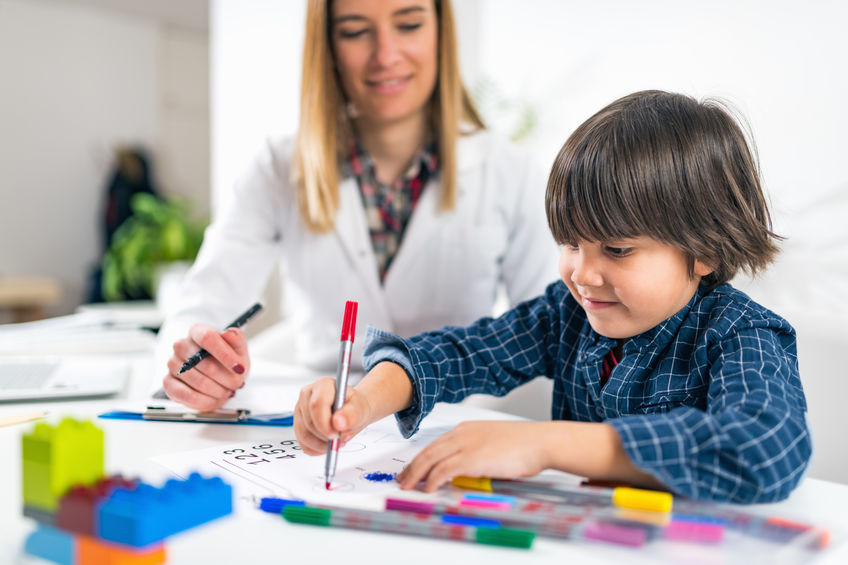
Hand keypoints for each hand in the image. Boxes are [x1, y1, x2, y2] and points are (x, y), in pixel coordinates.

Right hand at [162, 324, 249, 411]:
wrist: (218, 378)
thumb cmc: (227, 361)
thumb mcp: (238, 349)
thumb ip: (236, 339)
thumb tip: (228, 333)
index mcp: (197, 331)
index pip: (207, 337)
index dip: (225, 354)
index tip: (239, 368)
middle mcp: (181, 345)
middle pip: (204, 363)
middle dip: (226, 378)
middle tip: (237, 383)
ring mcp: (172, 364)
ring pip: (199, 382)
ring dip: (219, 390)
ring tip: (228, 391)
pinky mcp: (168, 383)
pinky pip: (188, 396)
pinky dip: (207, 400)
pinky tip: (215, 398)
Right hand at [293, 377, 374, 454]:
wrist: (353, 411)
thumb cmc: (355, 407)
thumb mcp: (360, 408)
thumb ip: (352, 414)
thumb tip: (338, 422)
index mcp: (323, 385)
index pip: (316, 404)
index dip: (325, 423)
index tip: (336, 434)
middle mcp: (307, 395)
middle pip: (309, 421)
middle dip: (325, 436)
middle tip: (340, 439)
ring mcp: (300, 410)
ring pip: (304, 434)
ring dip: (321, 444)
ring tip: (336, 441)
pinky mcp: (298, 424)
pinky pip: (303, 443)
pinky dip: (316, 449)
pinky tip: (327, 444)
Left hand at [397, 421, 550, 491]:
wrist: (540, 441)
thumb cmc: (524, 445)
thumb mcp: (494, 444)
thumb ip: (476, 453)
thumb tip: (465, 472)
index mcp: (467, 429)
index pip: (436, 444)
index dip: (422, 458)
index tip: (413, 469)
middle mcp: (462, 434)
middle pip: (428, 451)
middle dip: (412, 467)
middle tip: (402, 479)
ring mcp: (465, 445)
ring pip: (430, 459)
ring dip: (416, 474)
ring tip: (408, 487)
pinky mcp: (471, 458)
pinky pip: (443, 470)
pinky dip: (432, 480)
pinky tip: (429, 488)